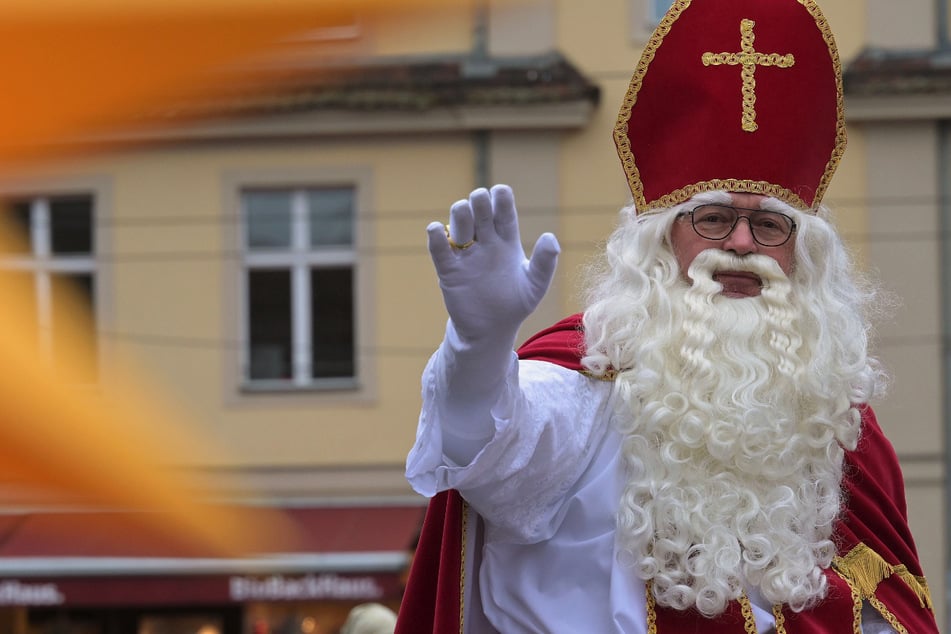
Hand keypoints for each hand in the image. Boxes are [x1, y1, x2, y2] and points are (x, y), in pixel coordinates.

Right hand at [427, 185, 559, 343]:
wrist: (490, 331)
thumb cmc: (515, 305)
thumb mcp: (535, 286)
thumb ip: (545, 262)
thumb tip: (549, 237)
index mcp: (507, 241)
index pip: (503, 211)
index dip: (501, 198)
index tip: (500, 192)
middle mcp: (485, 242)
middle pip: (479, 210)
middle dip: (479, 200)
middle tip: (480, 200)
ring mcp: (465, 255)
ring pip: (458, 223)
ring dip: (459, 213)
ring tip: (464, 215)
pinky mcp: (448, 270)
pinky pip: (439, 249)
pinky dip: (435, 237)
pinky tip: (436, 230)